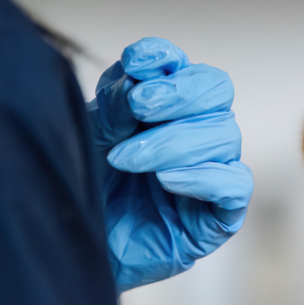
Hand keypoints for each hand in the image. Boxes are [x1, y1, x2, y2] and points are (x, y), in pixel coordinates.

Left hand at [87, 37, 253, 291]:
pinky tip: (165, 181)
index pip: (185, 67)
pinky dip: (202, 177)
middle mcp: (194, 134)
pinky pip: (235, 186)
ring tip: (127, 159)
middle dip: (178, 93)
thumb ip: (116, 103)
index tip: (134, 66)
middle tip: (138, 107)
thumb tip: (143, 81)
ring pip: (225, 135)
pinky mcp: (217, 218)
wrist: (69, 245)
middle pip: (217, 90)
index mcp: (165, 109)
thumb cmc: (81, 189)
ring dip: (173, 141)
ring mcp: (210, 175)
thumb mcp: (88, 134)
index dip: (164, 60)